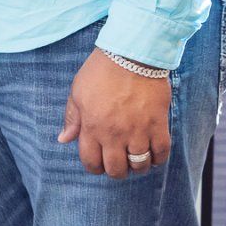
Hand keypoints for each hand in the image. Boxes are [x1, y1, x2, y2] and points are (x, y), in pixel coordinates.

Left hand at [57, 49, 172, 177]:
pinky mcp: (158, 124)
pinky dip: (158, 159)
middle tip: (119, 162)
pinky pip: (161, 153)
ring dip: (137, 167)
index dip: (94, 168)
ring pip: (139, 165)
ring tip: (136, 159)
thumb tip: (63, 139)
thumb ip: (72, 118)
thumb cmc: (101, 71)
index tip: (99, 164)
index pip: (91, 162)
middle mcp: (114, 133)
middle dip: (116, 171)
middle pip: (116, 169)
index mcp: (92, 126)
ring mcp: (138, 131)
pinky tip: (153, 153)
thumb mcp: (78, 92)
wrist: (131, 54)